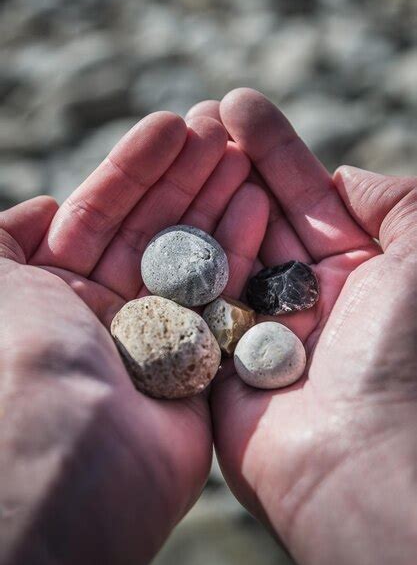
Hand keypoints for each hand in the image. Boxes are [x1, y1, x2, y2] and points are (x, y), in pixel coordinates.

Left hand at [0, 112, 269, 564]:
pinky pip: (224, 296)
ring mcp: (157, 336)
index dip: (136, 167)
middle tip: (222, 130)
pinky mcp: (200, 362)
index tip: (174, 126)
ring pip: (192, 257)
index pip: (103, 212)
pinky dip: (242, 252)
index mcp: (57, 291)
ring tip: (246, 155)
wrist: (75, 455)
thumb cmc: (25, 354)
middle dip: (185, 177)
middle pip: (153, 228)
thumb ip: (4, 238)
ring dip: (218, 203)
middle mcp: (107, 312)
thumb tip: (44, 209)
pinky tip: (262, 207)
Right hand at [188, 90, 416, 564]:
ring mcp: (259, 326)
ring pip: (223, 249)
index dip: (274, 148)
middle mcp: (307, 295)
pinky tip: (160, 214)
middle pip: (259, 214)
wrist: (367, 459)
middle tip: (196, 116)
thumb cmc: (407, 352)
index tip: (238, 104)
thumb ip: (393, 202)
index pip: (306, 194)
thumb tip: (340, 180)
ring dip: (200, 199)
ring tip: (174, 144)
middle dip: (229, 164)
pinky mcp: (219, 359)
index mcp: (356, 270)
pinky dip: (180, 259)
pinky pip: (194, 299)